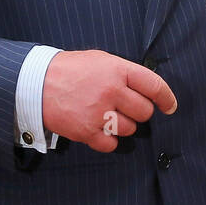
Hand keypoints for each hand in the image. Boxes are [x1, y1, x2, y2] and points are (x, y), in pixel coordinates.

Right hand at [43, 49, 177, 152]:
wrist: (36, 83)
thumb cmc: (69, 70)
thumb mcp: (100, 60)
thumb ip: (123, 73)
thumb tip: (147, 89)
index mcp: (117, 70)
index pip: (154, 85)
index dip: (166, 98)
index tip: (170, 107)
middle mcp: (111, 91)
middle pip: (144, 112)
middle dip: (138, 112)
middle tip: (124, 107)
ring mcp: (99, 113)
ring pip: (129, 129)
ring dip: (122, 126)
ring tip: (106, 116)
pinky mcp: (86, 131)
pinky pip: (111, 144)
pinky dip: (108, 140)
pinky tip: (98, 129)